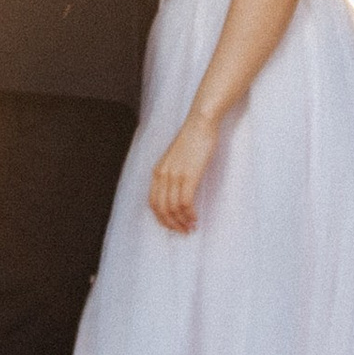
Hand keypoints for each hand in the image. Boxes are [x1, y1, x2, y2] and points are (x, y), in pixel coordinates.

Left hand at [148, 113, 220, 233]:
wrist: (200, 123)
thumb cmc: (192, 138)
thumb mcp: (177, 158)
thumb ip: (174, 173)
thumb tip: (179, 190)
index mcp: (158, 171)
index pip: (153, 202)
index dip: (161, 217)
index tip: (172, 225)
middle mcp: (162, 175)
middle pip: (161, 209)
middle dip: (171, 224)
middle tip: (182, 232)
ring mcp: (175, 176)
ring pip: (173, 208)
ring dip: (182, 222)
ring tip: (191, 228)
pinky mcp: (188, 176)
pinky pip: (185, 203)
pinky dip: (189, 214)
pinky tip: (195, 218)